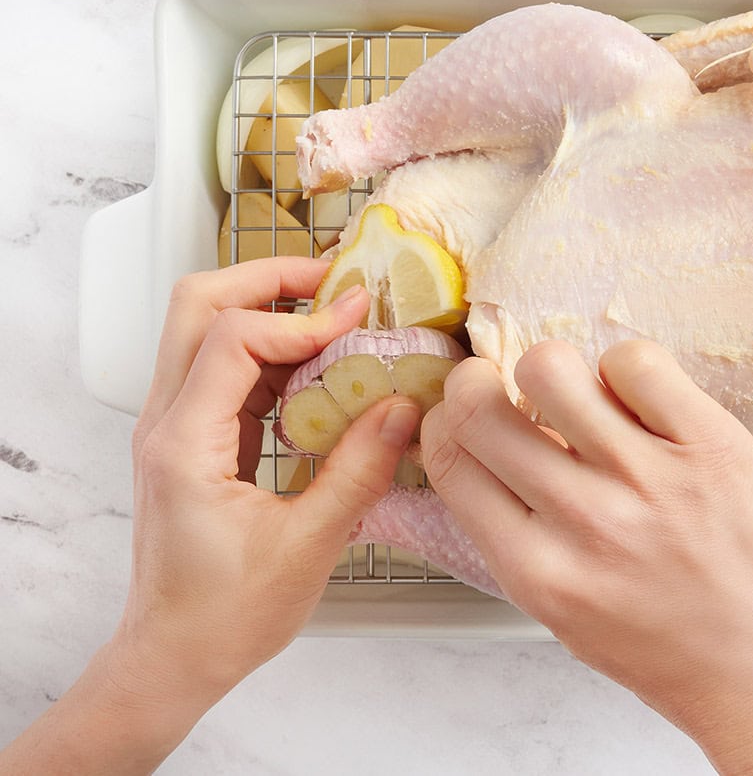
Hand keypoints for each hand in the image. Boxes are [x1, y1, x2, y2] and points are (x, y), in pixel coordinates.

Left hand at [120, 257, 418, 698]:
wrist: (175, 656)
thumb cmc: (226, 616)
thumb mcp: (309, 545)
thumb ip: (359, 470)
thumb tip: (403, 407)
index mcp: (184, 443)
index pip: (233, 336)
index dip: (302, 317)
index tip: (359, 318)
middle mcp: (167, 422)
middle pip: (198, 305)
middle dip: (268, 279)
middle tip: (334, 279)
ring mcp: (175, 427)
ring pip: (207, 329)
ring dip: (271, 310)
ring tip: (338, 317)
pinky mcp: (194, 439)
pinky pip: (227, 369)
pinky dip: (274, 352)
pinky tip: (323, 368)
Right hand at [421, 340, 752, 773]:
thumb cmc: (673, 649)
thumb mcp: (566, 612)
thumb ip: (518, 536)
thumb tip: (485, 445)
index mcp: (539, 571)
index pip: (450, 460)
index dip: (444, 421)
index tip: (460, 412)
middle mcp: (587, 521)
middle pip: (481, 407)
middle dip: (480, 383)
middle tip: (507, 387)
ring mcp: (651, 478)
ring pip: (552, 367)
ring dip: (555, 372)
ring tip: (585, 400)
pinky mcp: (712, 445)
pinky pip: (636, 361)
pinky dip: (629, 370)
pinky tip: (644, 404)